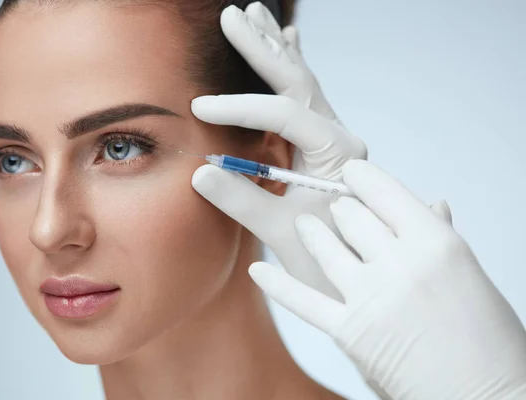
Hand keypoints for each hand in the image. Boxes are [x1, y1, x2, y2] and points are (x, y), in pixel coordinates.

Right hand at [191, 2, 366, 298]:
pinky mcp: (319, 144)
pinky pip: (303, 97)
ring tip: (253, 15)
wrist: (358, 275)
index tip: (198, 108)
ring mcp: (331, 137)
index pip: (285, 115)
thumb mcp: (280, 232)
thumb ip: (241, 200)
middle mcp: (339, 137)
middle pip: (298, 81)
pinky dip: (289, 68)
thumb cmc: (326, 258)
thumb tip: (198, 171)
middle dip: (262, 49)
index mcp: (338, 154)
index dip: (239, 108)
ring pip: (301, 82)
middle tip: (232, 15)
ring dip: (274, 50)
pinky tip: (288, 41)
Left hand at [249, 159, 525, 399]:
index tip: (352, 172)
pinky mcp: (348, 331)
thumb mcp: (471, 276)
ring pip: (325, 246)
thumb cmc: (489, 340)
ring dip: (312, 231)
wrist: (486, 397)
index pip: (386, 193)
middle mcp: (399, 264)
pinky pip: (302, 300)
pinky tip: (258, 271)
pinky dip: (277, 284)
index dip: (363, 178)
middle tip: (337, 205)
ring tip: (305, 224)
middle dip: (342, 208)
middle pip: (353, 217)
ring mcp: (369, 297)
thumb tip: (432, 204)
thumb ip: (442, 238)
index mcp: (436, 243)